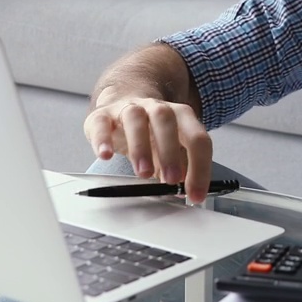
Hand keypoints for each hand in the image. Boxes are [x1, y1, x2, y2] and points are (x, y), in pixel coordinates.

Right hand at [83, 87, 212, 202]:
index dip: (200, 166)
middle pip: (166, 120)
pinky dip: (103, 139)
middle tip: (172, 180)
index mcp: (180, 116)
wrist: (124, 107)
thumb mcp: (169, 149)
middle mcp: (156, 107)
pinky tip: (105, 156)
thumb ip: (178, 167)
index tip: (195, 194)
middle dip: (171, 151)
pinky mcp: (102, 115)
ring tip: (143, 173)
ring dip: (140, 147)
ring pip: (135, 118)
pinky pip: (101, 123)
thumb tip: (183, 191)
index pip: (196, 137)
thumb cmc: (151, 133)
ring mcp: (129, 108)